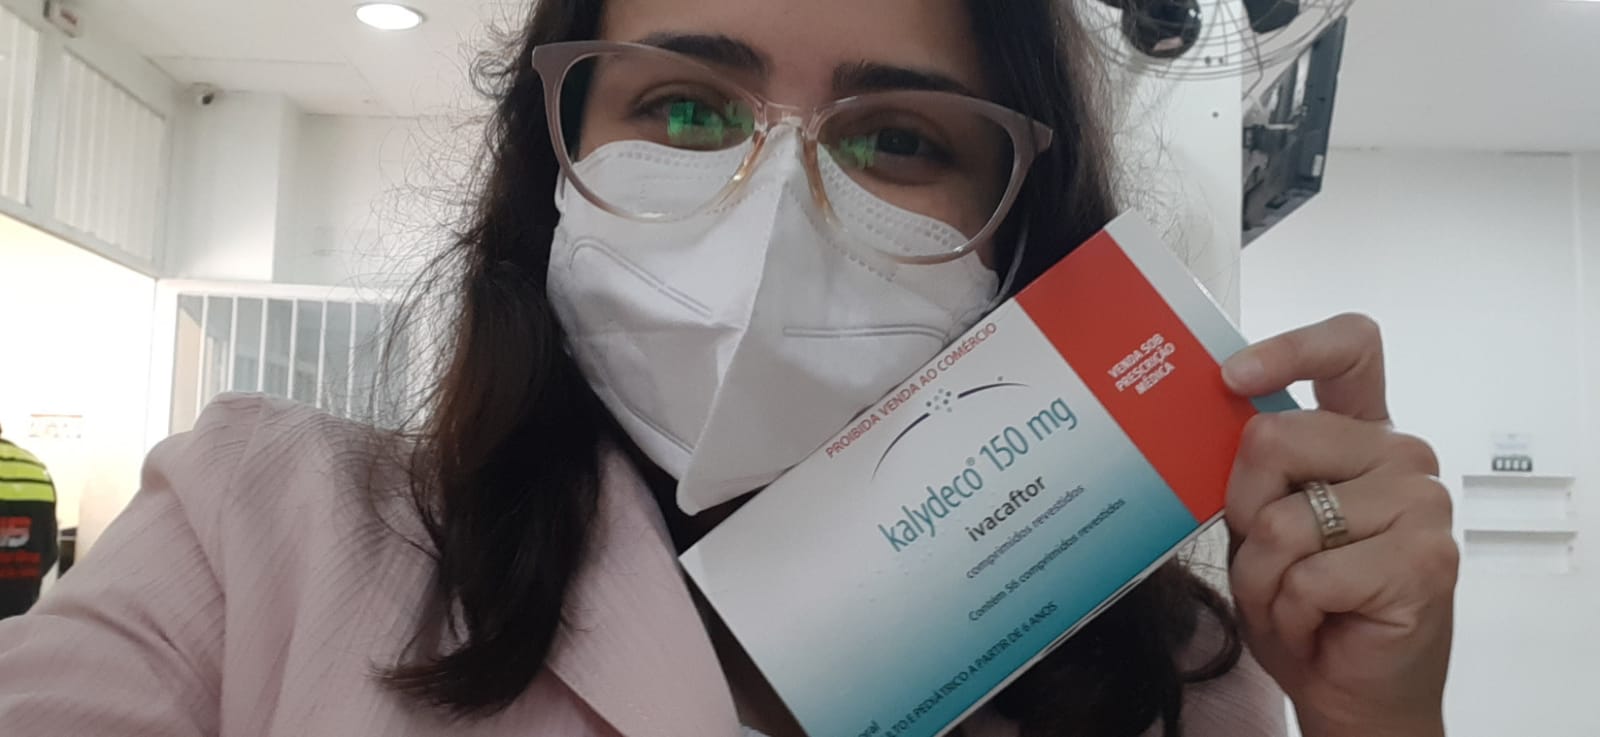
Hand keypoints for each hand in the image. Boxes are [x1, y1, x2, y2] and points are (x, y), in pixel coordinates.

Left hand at [1222, 314, 1456, 736]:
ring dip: (1265, 577)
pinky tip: (1317, 624)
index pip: (1348, 349)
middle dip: (1245, 509)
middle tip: (1268, 557)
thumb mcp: (1261, 522)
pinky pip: (1310, 574)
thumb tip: (1224, 413)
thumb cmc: (1303, 603)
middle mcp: (1400, 457)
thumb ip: (1256, 468)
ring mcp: (1422, 504)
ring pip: (1285, 519)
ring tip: (1294, 599)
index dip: (1290, 349)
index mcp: (1361, 434)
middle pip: (1277, 437)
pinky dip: (1291, 611)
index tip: (1234, 377)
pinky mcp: (1426, 559)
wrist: (1349, 690)